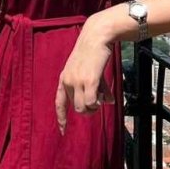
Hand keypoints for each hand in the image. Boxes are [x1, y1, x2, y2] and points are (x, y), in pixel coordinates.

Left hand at [55, 18, 114, 133]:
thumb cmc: (93, 53)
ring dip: (95, 106)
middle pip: (77, 108)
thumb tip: (109, 103)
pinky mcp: (89, 81)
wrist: (96, 37)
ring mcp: (77, 82)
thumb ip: (95, 87)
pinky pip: (92, 102)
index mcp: (64, 79)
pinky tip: (105, 95)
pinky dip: (99, 102)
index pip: (59, 103)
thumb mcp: (88, 70)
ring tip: (104, 94)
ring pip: (84, 108)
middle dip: (90, 108)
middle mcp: (68, 81)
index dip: (61, 118)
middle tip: (100, 101)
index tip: (63, 131)